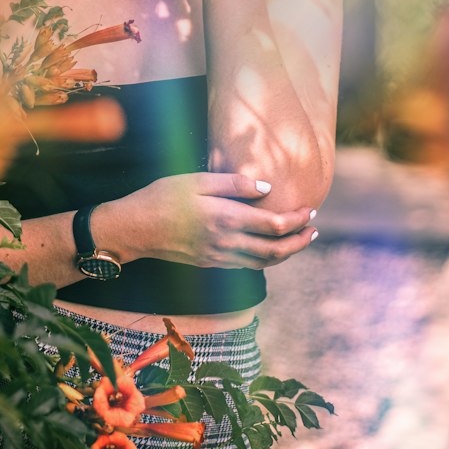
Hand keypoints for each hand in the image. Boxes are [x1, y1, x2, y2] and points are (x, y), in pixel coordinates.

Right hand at [104, 171, 317, 270]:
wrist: (133, 229)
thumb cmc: (161, 197)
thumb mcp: (195, 181)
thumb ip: (233, 183)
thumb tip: (267, 187)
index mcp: (225, 219)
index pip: (274, 225)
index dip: (297, 220)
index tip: (310, 210)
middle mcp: (225, 243)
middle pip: (275, 251)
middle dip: (300, 242)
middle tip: (315, 230)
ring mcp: (217, 258)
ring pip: (263, 263)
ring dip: (286, 254)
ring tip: (300, 241)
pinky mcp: (209, 264)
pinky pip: (246, 267)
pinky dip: (265, 260)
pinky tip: (270, 250)